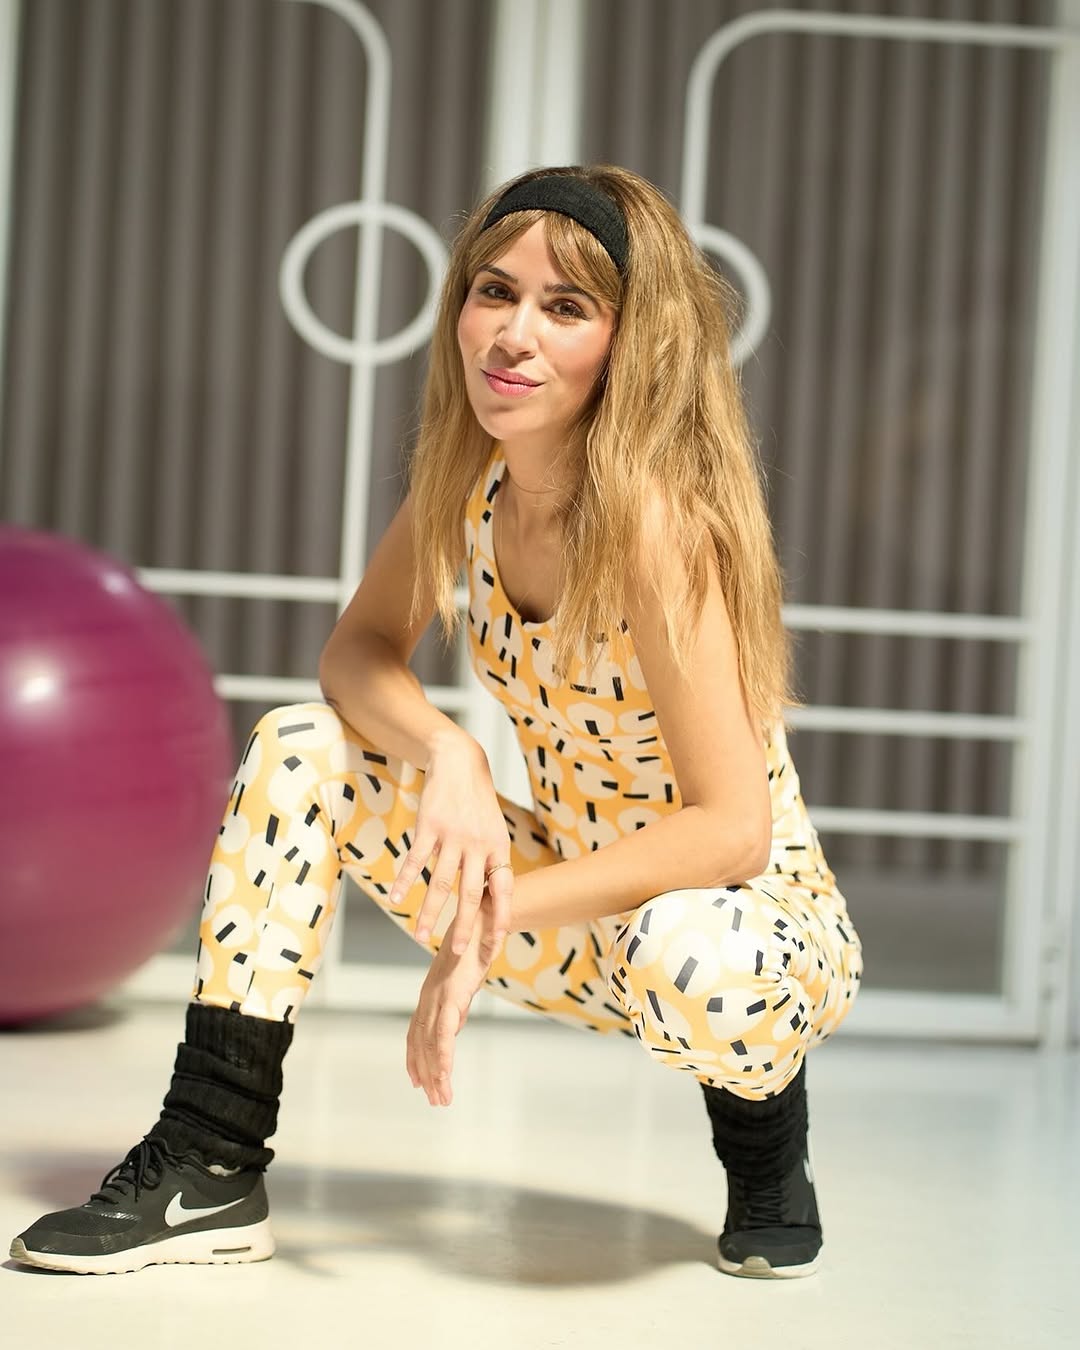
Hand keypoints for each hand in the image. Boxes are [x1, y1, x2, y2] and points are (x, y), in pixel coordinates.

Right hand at [387, 733, 513, 957]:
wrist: (460, 762)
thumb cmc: (478, 804)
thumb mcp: (495, 831)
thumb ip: (491, 864)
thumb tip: (489, 902)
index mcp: (498, 848)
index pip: (504, 890)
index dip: (500, 917)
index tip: (495, 945)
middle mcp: (478, 845)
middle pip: (471, 893)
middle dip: (464, 926)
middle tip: (457, 952)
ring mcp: (453, 836)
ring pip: (441, 882)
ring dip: (429, 912)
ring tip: (420, 937)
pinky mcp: (430, 826)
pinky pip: (416, 859)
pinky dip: (406, 880)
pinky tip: (396, 898)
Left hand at [406, 914, 491, 1106]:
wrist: (483, 917)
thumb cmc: (475, 944)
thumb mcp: (464, 978)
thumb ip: (457, 1001)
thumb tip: (456, 1021)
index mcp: (431, 993)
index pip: (417, 1031)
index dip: (415, 1057)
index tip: (417, 1080)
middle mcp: (430, 996)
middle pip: (420, 1042)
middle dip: (425, 1073)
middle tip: (433, 1099)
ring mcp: (438, 996)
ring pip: (430, 1043)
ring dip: (435, 1073)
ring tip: (442, 1098)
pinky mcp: (452, 995)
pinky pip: (443, 1033)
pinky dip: (441, 1056)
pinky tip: (444, 1075)